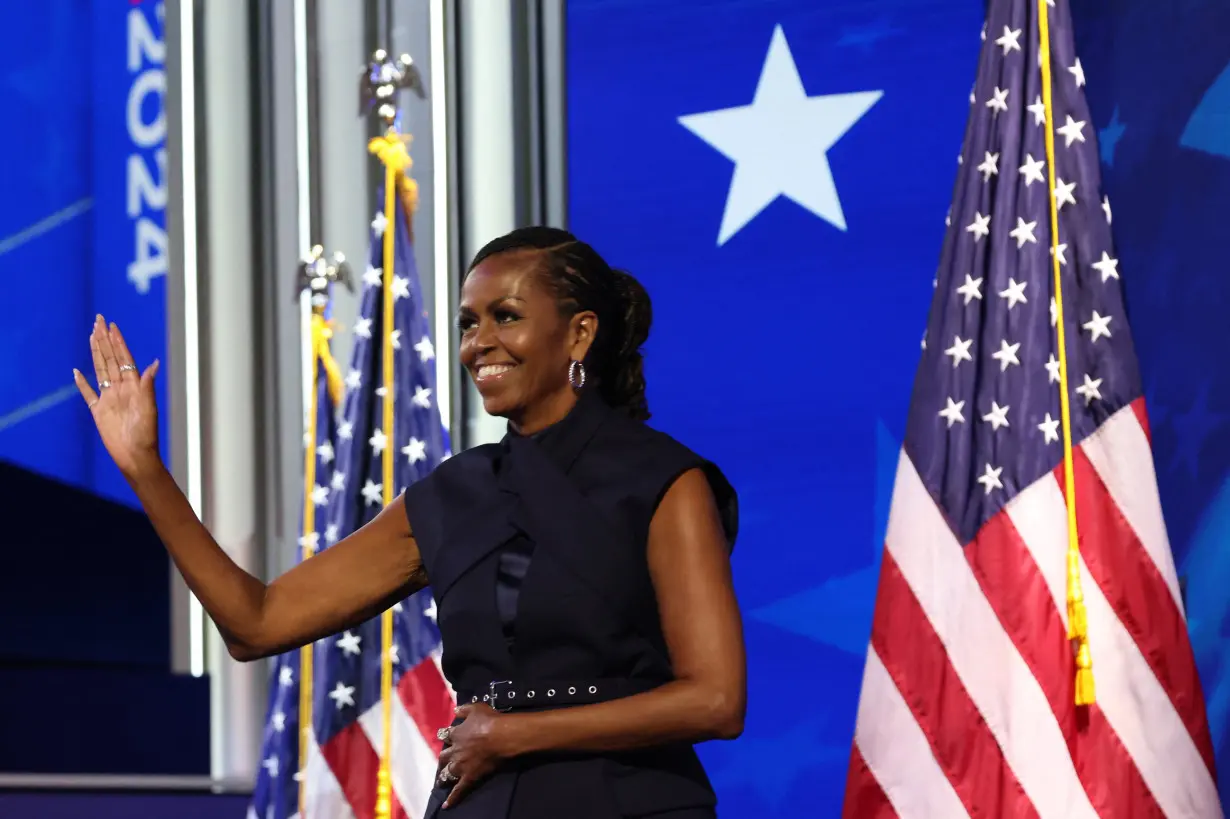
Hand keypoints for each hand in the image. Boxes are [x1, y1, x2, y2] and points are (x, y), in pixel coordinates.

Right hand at [73, 315, 161, 481]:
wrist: (135, 455)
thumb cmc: (146, 434)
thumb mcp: (149, 407)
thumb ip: (148, 385)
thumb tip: (154, 363)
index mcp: (134, 385)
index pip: (124, 358)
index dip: (118, 341)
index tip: (112, 325)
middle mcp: (121, 388)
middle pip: (110, 359)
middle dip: (105, 339)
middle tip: (99, 321)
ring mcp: (109, 398)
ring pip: (100, 370)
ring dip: (96, 352)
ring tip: (92, 336)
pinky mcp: (98, 411)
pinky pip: (88, 393)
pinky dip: (81, 382)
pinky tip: (76, 371)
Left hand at [436, 703, 509, 808]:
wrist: (500, 736)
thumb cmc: (490, 720)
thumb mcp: (476, 708)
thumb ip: (464, 709)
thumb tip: (455, 710)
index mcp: (456, 734)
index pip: (446, 735)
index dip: (445, 735)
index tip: (444, 735)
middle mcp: (455, 751)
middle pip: (443, 756)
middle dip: (442, 759)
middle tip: (441, 762)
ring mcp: (461, 765)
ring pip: (447, 773)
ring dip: (443, 777)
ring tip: (441, 781)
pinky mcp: (469, 776)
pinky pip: (459, 789)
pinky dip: (452, 798)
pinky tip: (446, 805)